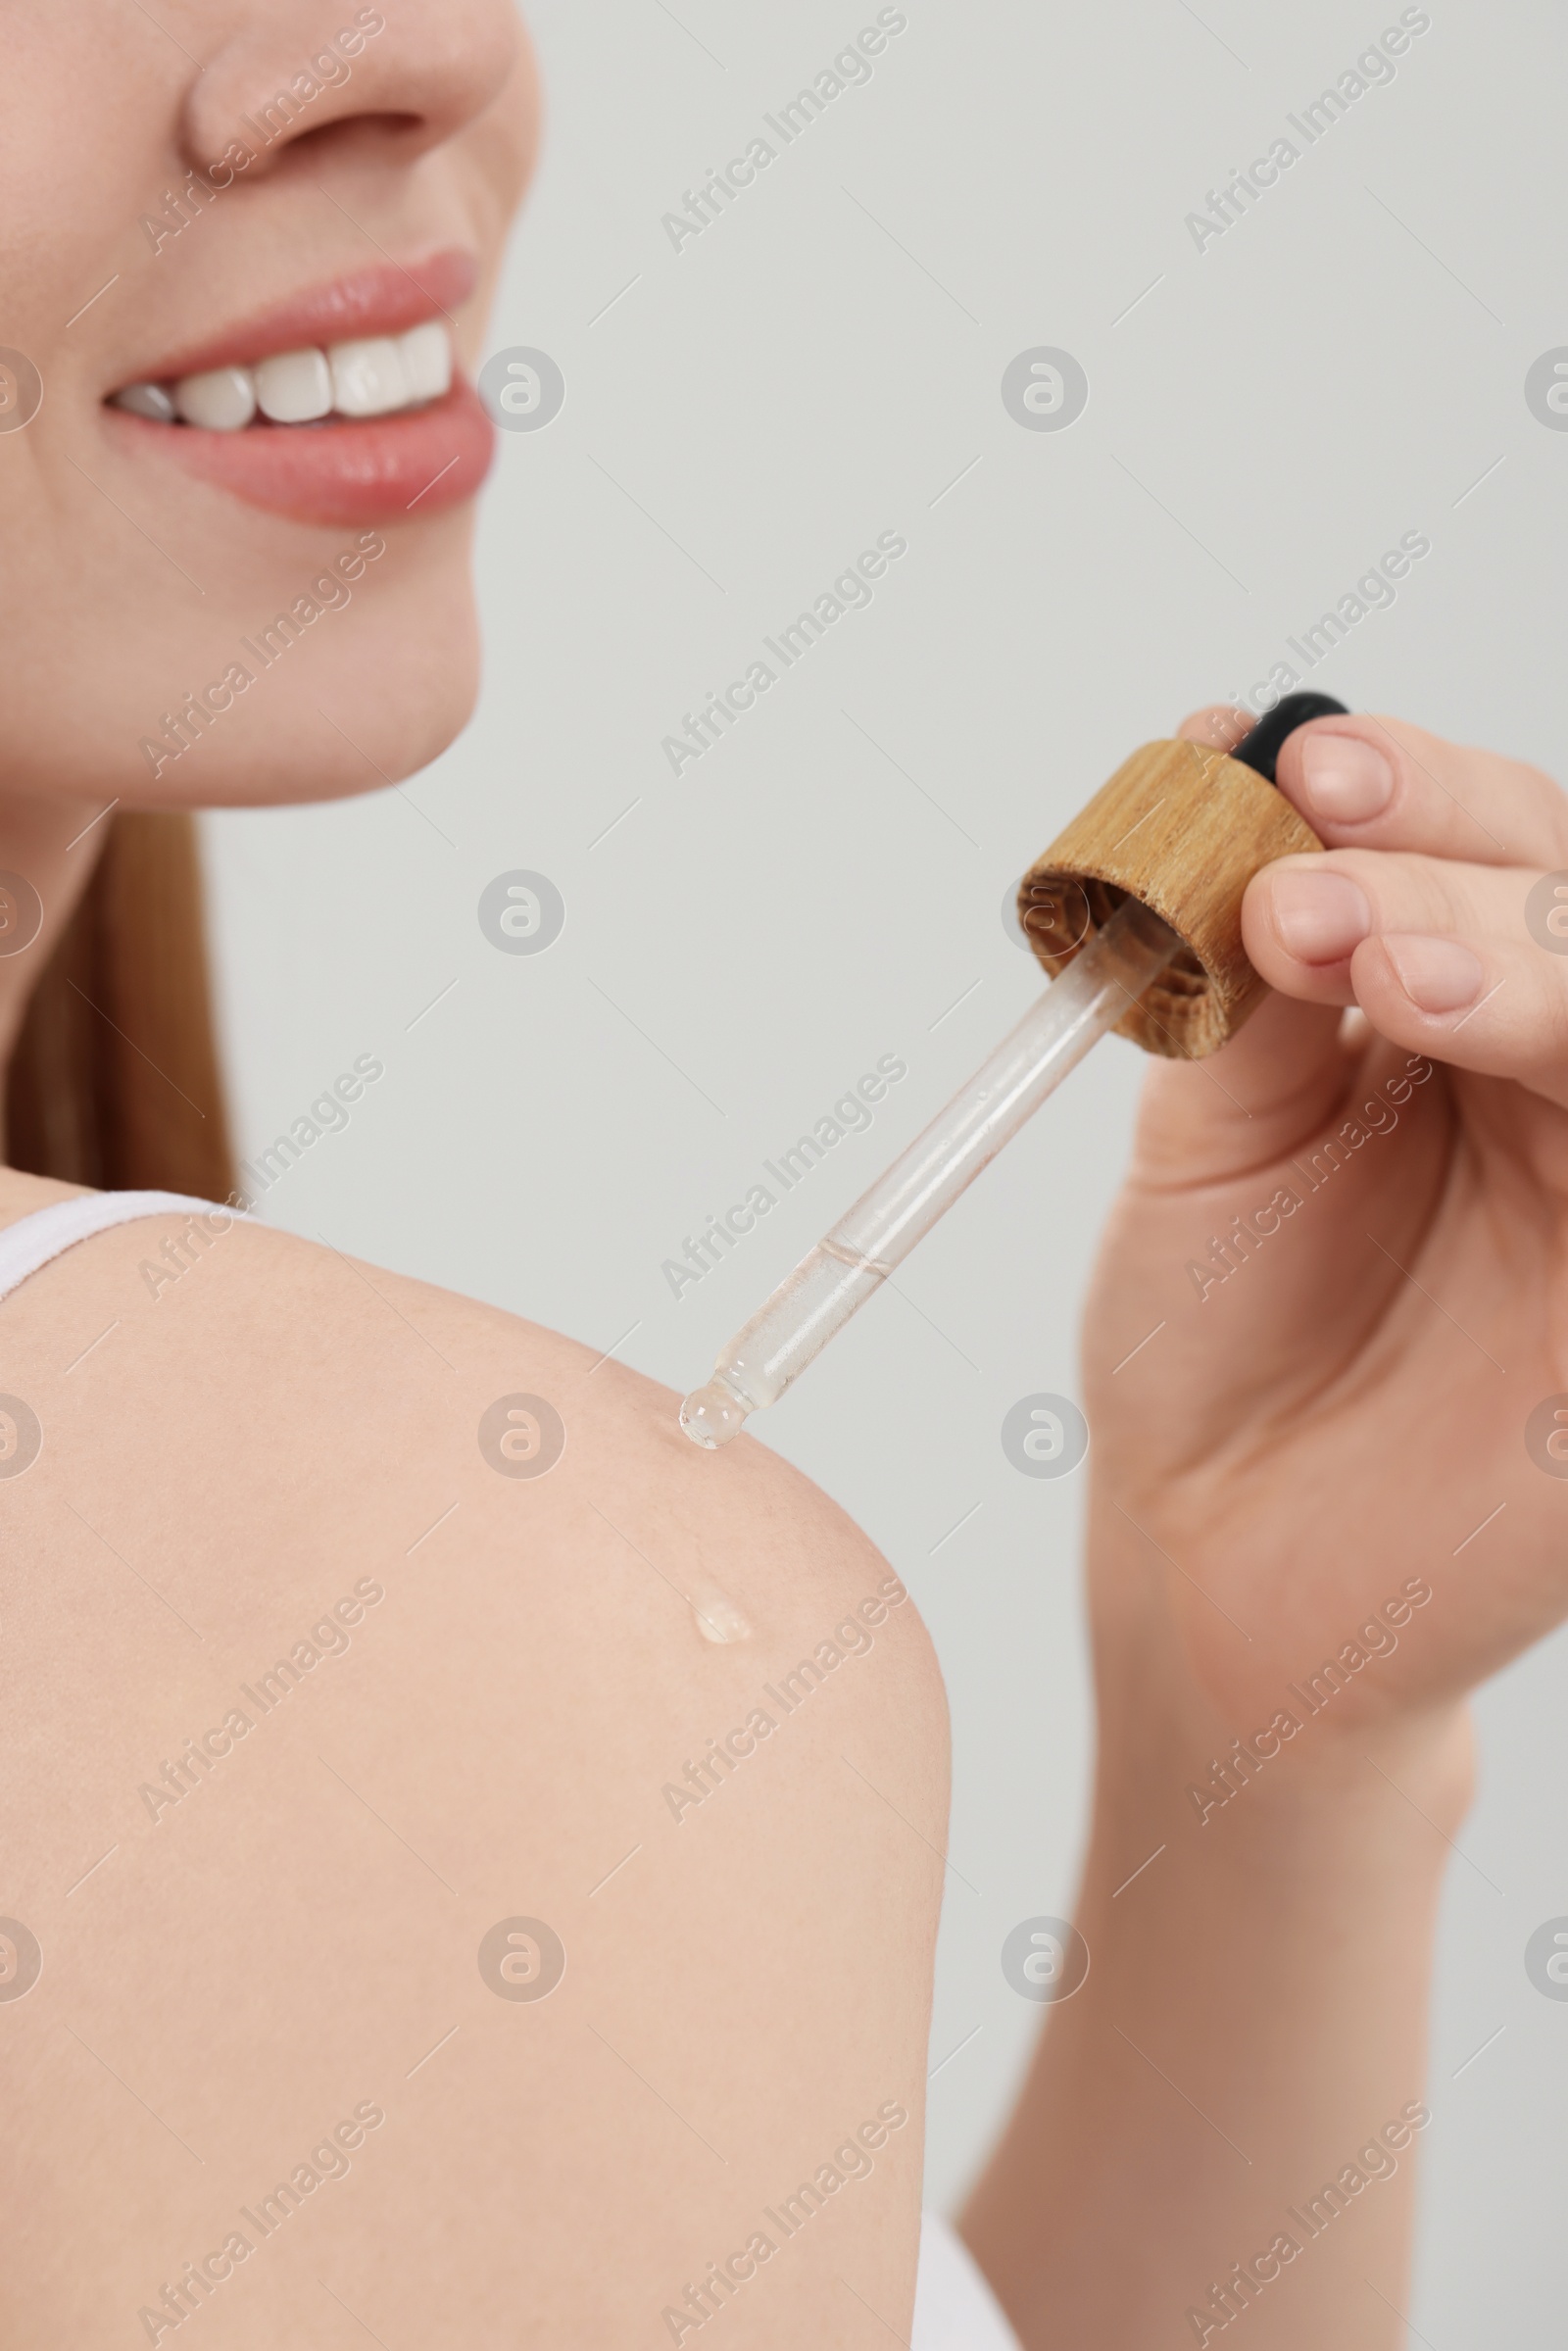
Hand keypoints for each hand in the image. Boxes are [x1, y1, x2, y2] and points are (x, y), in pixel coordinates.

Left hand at [1083, 705, 1567, 1764]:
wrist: (1214, 1560)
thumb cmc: (1214, 1352)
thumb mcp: (1210, 1137)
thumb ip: (1252, 980)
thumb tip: (1240, 765)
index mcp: (1457, 1026)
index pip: (1488, 860)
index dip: (1416, 795)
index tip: (1293, 765)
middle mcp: (1555, 1092)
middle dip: (1452, 860)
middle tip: (1310, 874)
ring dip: (1515, 953)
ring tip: (1371, 965)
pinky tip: (1453, 1027)